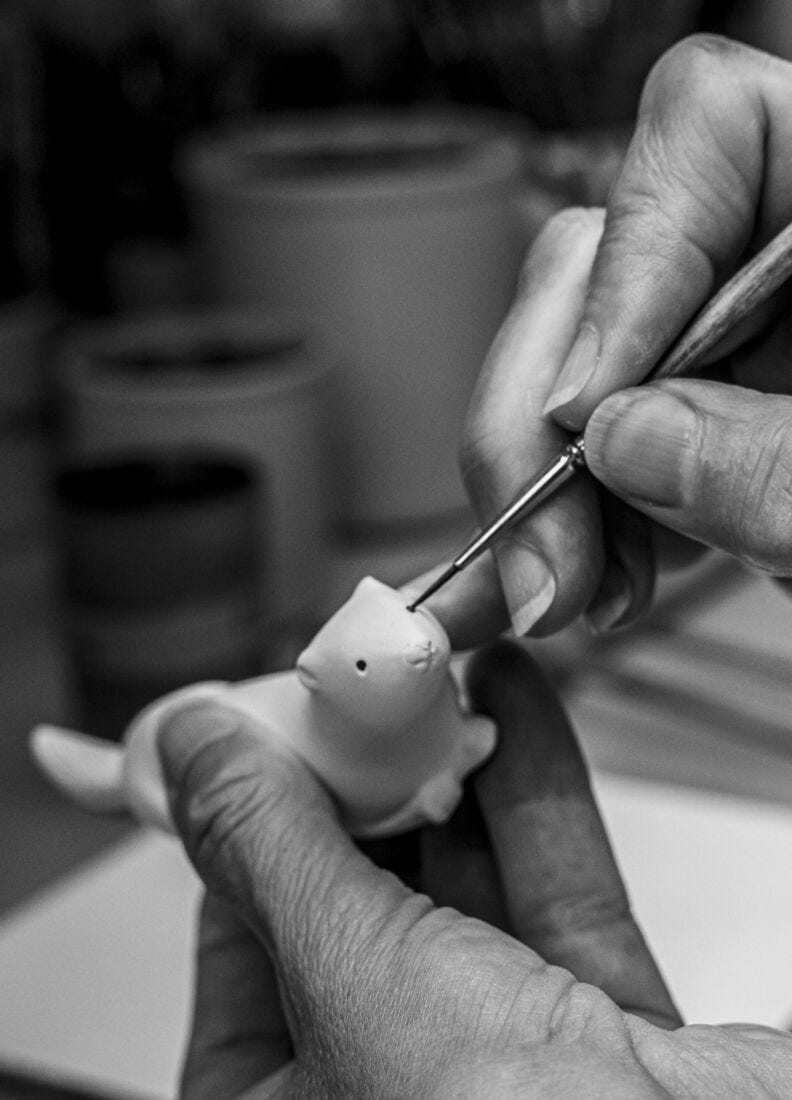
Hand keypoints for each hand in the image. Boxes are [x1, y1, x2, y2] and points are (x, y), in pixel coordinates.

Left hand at [159, 640, 790, 1097]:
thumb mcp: (346, 972)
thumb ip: (267, 847)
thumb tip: (196, 751)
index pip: (233, 943)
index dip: (241, 825)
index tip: (255, 733)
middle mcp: (390, 1085)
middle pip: (349, 899)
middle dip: (356, 779)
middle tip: (352, 686)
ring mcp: (497, 1058)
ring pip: (457, 881)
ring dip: (447, 766)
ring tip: (429, 672)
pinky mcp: (597, 1020)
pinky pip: (551, 884)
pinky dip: (532, 785)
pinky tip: (510, 694)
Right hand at [434, 34, 791, 646]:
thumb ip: (776, 465)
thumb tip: (614, 435)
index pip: (706, 129)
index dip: (622, 269)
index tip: (586, 421)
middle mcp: (790, 251)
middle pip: (602, 257)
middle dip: (542, 421)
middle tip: (541, 561)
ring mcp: (746, 335)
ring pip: (583, 360)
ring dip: (545, 486)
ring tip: (566, 593)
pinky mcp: (723, 414)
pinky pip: (611, 436)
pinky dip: (580, 518)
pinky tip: (580, 582)